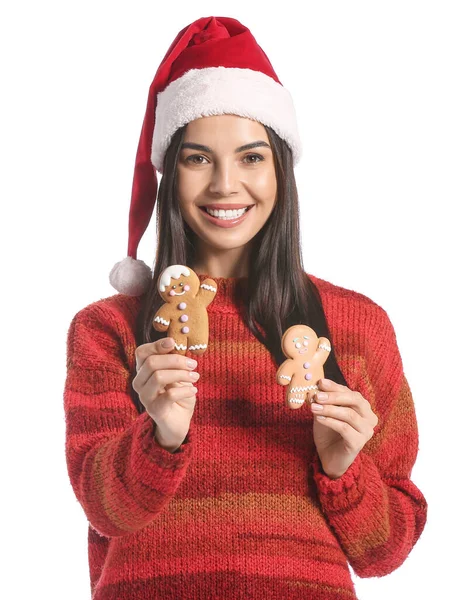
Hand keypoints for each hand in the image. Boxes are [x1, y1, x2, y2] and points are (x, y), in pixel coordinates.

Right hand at [132, 337, 199, 451]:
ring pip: (159, 377)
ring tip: (195, 377)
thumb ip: (174, 362)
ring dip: (181, 374)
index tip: (174, 343)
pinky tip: (194, 391)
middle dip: (176, 360)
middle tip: (193, 365)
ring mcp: (145, 397)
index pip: (142, 352)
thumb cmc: (178, 395)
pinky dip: (185, 390)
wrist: (179, 422)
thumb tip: (178, 345)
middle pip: (151, 363)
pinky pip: (169, 395)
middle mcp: (139, 383)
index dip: (156, 345)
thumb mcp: (177, 374)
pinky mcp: (155, 410)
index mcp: (143, 371)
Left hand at [310, 379, 378, 478]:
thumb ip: (323, 400)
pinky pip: (344, 428)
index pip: (350, 392)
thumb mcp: (324, 412)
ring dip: (330, 409)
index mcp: (363, 407)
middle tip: (317, 396)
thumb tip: (316, 386)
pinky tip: (319, 418)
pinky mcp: (359, 443)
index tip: (320, 382)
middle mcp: (369, 418)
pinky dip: (330, 421)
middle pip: (355, 400)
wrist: (329, 456)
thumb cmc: (328, 432)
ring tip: (313, 407)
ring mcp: (366, 431)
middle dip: (334, 396)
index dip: (335, 386)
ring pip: (349, 414)